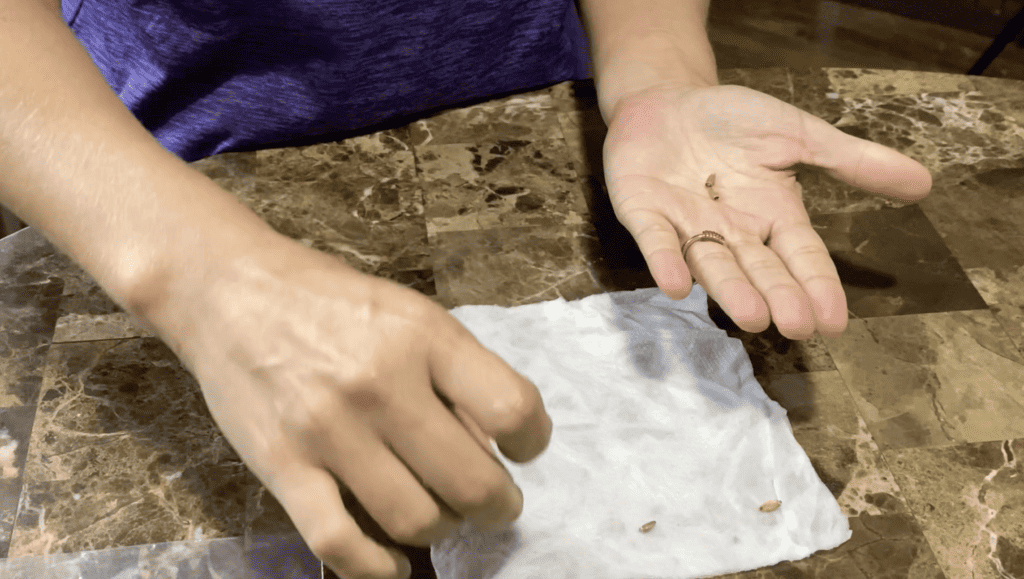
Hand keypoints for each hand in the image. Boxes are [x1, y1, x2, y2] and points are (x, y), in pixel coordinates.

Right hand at [152, 240, 551, 578]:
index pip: (512, 408)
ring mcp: (329, 430)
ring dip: (442, 530)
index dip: (532, 442)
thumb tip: (494, 449)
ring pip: (415, 520)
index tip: (522, 449)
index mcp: (424, 337)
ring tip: (443, 517)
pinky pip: (339, 543)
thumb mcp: (408, 313)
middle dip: (497, 506)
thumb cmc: (330, 300)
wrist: (230, 291)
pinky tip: (393, 565)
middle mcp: (381, 385)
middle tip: (495, 504)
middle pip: (471, 482)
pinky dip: (376, 569)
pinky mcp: (283, 467)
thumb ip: (453, 374)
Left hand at [602, 82, 932, 338]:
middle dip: (777, 297)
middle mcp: (732, 231)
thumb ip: (851, 161)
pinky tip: (676, 286)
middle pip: (759, 270)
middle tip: (796, 327)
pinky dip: (665, 261)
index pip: (801, 257)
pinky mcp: (643, 213)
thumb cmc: (731, 123)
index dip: (817, 287)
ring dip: (730, 290)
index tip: (834, 322)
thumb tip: (923, 184)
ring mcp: (686, 225)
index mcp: (772, 216)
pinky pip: (655, 241)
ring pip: (711, 264)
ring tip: (753, 317)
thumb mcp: (797, 135)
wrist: (667, 102)